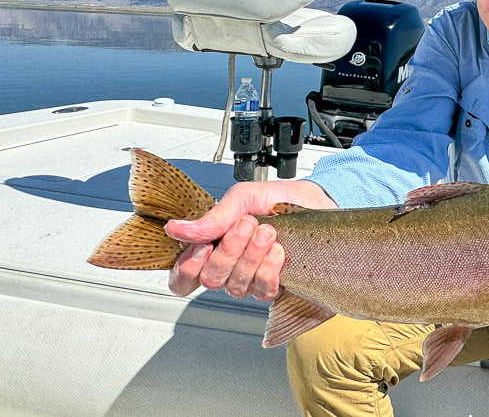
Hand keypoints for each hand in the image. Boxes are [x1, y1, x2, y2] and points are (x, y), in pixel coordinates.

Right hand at [165, 179, 334, 298]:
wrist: (313, 202)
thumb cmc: (277, 199)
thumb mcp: (241, 198)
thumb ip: (211, 219)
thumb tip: (176, 229)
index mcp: (213, 246)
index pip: (183, 278)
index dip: (188, 269)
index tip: (205, 246)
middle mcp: (229, 267)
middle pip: (211, 279)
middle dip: (230, 249)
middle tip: (247, 224)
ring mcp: (250, 279)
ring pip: (236, 285)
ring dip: (252, 255)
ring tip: (267, 231)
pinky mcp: (274, 287)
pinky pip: (262, 290)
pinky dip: (269, 268)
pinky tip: (278, 251)